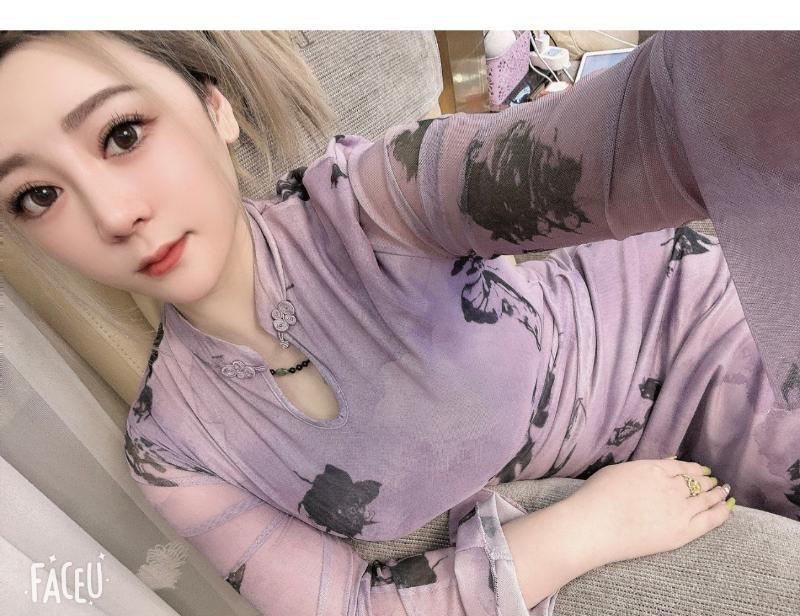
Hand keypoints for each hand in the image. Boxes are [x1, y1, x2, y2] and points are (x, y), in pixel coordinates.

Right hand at [565, 458, 732, 565]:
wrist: (594, 525)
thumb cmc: (596, 497)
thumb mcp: (617, 472)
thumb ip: (640, 470)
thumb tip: (658, 468)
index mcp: (653, 468)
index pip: (682, 467)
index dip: (695, 469)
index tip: (703, 470)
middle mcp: (671, 486)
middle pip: (697, 482)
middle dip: (708, 482)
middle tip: (715, 483)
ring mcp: (679, 508)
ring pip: (706, 498)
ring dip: (717, 494)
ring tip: (724, 494)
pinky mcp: (682, 531)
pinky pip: (711, 519)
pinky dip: (722, 512)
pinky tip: (727, 507)